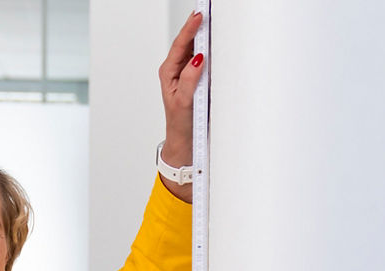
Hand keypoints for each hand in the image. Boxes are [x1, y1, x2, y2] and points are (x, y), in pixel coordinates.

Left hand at [158, 11, 204, 201]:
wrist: (185, 143)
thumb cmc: (180, 124)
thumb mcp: (184, 102)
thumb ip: (189, 79)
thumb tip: (197, 59)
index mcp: (169, 72)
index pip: (180, 45)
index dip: (190, 29)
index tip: (199, 16)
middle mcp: (176, 70)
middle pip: (187, 42)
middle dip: (196, 26)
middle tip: (206, 11)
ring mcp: (187, 74)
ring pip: (195, 49)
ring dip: (203, 36)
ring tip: (211, 21)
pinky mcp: (198, 80)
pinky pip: (203, 61)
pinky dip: (210, 50)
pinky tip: (216, 42)